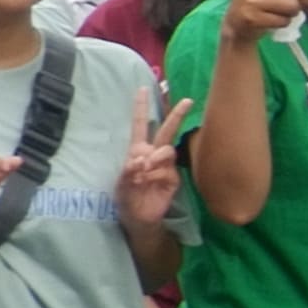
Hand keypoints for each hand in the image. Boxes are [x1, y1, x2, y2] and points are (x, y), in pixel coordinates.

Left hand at [111, 90, 190, 240]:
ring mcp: (165, 166)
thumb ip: (128, 170)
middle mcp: (153, 154)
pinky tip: (148, 180)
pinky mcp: (173, 178)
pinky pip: (167, 169)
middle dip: (176, 115)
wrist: (139, 218)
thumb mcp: (120, 183)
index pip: (140, 124)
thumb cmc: (126, 198)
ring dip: (155, 157)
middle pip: (166, 130)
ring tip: (143, 170)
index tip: (143, 89)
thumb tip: (142, 159)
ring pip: (166, 150)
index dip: (141, 107)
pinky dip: (156, 173)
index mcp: (137, 150)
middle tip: (188, 101)